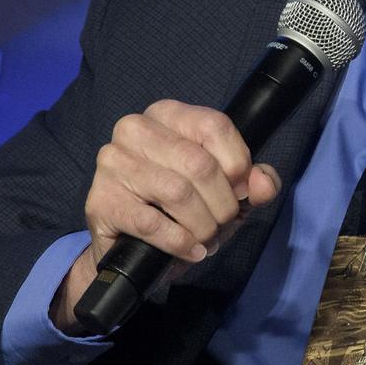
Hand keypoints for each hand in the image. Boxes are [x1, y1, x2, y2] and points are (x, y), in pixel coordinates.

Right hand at [51, 99, 279, 332]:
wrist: (133, 250)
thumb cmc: (183, 211)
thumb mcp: (227, 192)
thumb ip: (254, 183)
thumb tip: (264, 184)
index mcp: (168, 114)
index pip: (214, 126)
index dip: (238, 164)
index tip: (242, 192)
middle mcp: (135, 129)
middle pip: (198, 163)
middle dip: (222, 203)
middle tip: (223, 223)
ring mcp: (113, 163)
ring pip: (177, 192)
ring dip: (203, 225)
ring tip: (207, 238)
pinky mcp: (100, 201)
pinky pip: (151, 223)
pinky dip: (180, 242)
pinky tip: (191, 250)